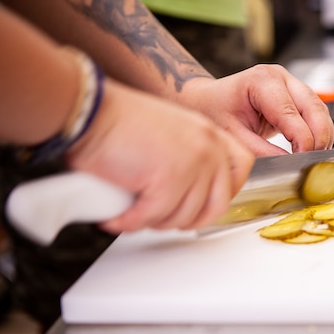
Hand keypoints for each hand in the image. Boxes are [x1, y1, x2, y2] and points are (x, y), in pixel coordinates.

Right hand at [67, 79, 254, 233]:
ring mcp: (193, 164)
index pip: (242, 169)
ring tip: (133, 212)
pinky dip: (132, 222)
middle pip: (216, 205)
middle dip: (186, 219)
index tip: (201, 203)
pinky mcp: (169, 181)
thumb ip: (190, 158)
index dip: (223, 192)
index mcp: (211, 135)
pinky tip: (117, 216)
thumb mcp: (171, 135)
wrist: (91, 112)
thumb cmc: (119, 123)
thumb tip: (192, 196)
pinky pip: (156, 217)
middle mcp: (208, 148)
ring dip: (155, 222)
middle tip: (158, 216)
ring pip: (184, 217)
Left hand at [186, 64, 333, 155]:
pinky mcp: (296, 95)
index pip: (291, 113)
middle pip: (314, 107)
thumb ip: (261, 151)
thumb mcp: (233, 136)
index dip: (302, 139)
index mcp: (262, 81)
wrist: (208, 101)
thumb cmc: (216, 113)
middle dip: (318, 137)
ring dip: (322, 135)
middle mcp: (280, 77)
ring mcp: (290, 83)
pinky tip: (311, 149)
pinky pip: (316, 113)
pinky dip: (318, 132)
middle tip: (314, 162)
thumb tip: (289, 165)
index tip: (303, 161)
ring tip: (314, 158)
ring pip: (320, 110)